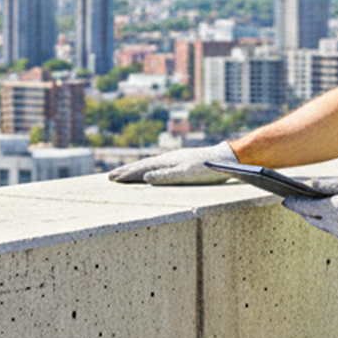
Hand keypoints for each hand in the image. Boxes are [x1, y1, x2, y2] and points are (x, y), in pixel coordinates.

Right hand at [106, 141, 239, 185]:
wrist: (226, 158)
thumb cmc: (208, 168)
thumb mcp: (187, 174)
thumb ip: (166, 176)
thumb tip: (145, 177)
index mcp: (167, 161)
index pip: (141, 169)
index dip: (127, 174)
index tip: (112, 179)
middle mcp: (169, 158)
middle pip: (143, 165)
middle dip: (126, 171)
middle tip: (110, 177)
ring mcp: (175, 159)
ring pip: (150, 164)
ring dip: (136, 170)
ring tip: (125, 173)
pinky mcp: (182, 161)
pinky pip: (159, 165)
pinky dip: (148, 169)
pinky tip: (150, 171)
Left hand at [282, 176, 337, 250]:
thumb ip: (324, 185)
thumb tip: (305, 184)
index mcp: (333, 211)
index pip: (305, 208)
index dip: (293, 203)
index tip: (284, 199)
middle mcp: (337, 228)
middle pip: (314, 220)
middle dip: (306, 212)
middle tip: (300, 203)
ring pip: (329, 228)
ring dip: (326, 219)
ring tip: (323, 208)